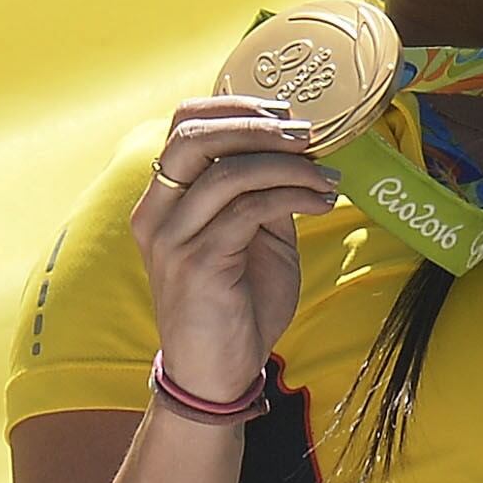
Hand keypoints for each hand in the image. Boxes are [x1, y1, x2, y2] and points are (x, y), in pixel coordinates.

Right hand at [129, 96, 339, 405]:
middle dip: (256, 125)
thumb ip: (262, 193)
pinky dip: (292, 197)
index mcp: (163, 201)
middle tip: (306, 134)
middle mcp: (156, 214)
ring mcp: (172, 239)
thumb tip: (298, 149)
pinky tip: (321, 202)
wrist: (217, 375)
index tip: (283, 113)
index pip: (183, 126)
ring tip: (326, 176)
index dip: (232, 107)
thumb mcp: (254, 238)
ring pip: (228, 172)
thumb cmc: (236, 307)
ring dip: (288, 165)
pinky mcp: (197, 264)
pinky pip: (248, 211)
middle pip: (193, 136)